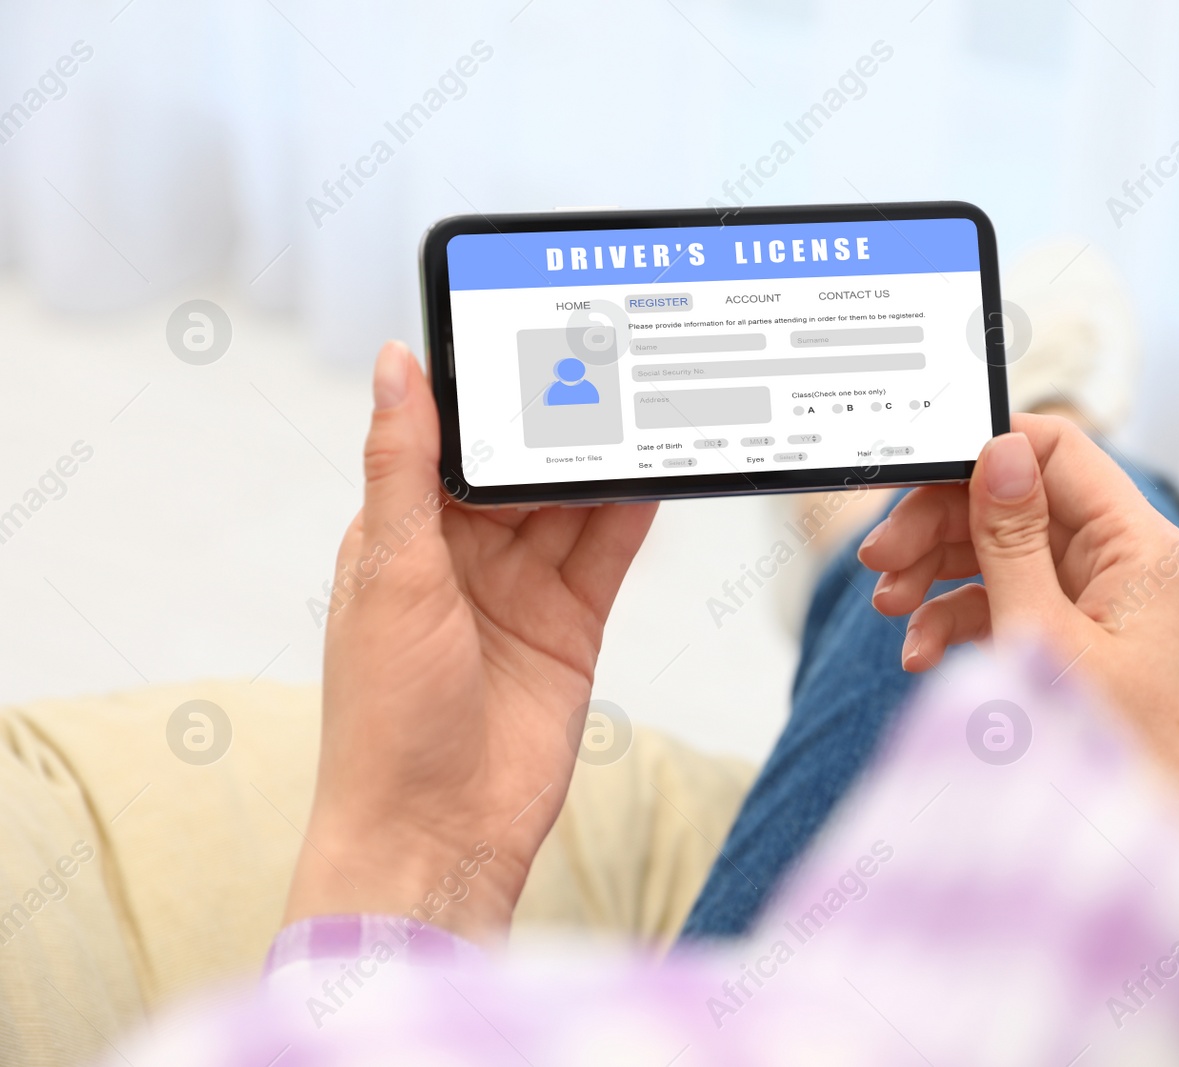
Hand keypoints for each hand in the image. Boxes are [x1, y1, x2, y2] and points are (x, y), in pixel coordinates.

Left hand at [283, 341, 656, 941]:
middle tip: (604, 358)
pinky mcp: (572, 626)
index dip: (489, 392)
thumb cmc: (386, 715)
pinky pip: (607, 553)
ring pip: (570, 504)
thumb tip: (395, 362)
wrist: (439, 833)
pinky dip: (632, 512)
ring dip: (601, 460)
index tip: (525, 335)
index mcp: (401, 534)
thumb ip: (405, 466)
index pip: (450, 442)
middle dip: (558, 421)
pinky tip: (654, 469)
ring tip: (640, 400)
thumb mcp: (391, 572)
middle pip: (522, 468)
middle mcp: (462, 557)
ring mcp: (521, 591)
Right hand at [857, 414, 1178, 807]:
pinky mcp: (1059, 633)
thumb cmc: (1107, 754)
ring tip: (890, 612)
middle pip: (1010, 496)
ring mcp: (1087, 597)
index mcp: (1136, 545)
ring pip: (992, 547)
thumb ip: (1013, 541)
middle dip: (938, 525)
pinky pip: (992, 598)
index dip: (982, 450)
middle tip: (878, 562)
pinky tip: (919, 654)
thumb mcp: (1042, 637)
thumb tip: (996, 452)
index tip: (911, 476)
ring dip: (932, 574)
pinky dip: (949, 619)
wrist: (1123, 852)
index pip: (1055, 449)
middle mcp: (1116, 560)